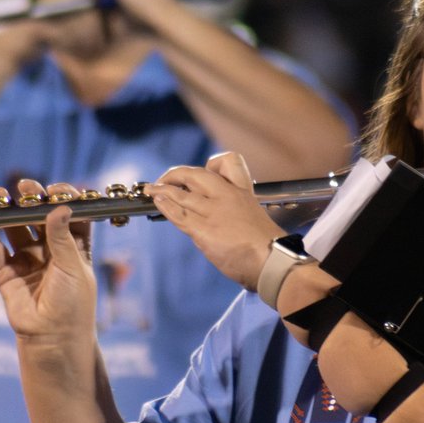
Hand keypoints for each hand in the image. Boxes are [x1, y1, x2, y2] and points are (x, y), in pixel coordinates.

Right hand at [0, 180, 96, 345]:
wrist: (53, 338)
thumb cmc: (73, 305)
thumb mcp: (73, 267)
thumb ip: (62, 237)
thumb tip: (59, 207)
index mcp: (75, 249)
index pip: (70, 216)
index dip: (64, 200)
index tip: (57, 188)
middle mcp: (51, 252)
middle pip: (40, 219)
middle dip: (32, 200)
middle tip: (25, 185)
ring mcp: (28, 261)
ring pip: (15, 230)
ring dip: (7, 213)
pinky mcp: (7, 273)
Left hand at [147, 152, 285, 290]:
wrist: (272, 261)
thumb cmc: (265, 247)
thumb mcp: (255, 217)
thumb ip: (234, 211)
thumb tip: (212, 219)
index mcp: (242, 191)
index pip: (228, 161)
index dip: (210, 165)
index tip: (198, 173)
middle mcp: (227, 196)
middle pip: (195, 174)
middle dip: (175, 175)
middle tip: (164, 180)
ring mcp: (214, 211)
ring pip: (181, 193)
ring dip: (162, 189)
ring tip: (151, 190)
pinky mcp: (205, 229)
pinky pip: (179, 214)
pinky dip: (165, 206)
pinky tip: (158, 202)